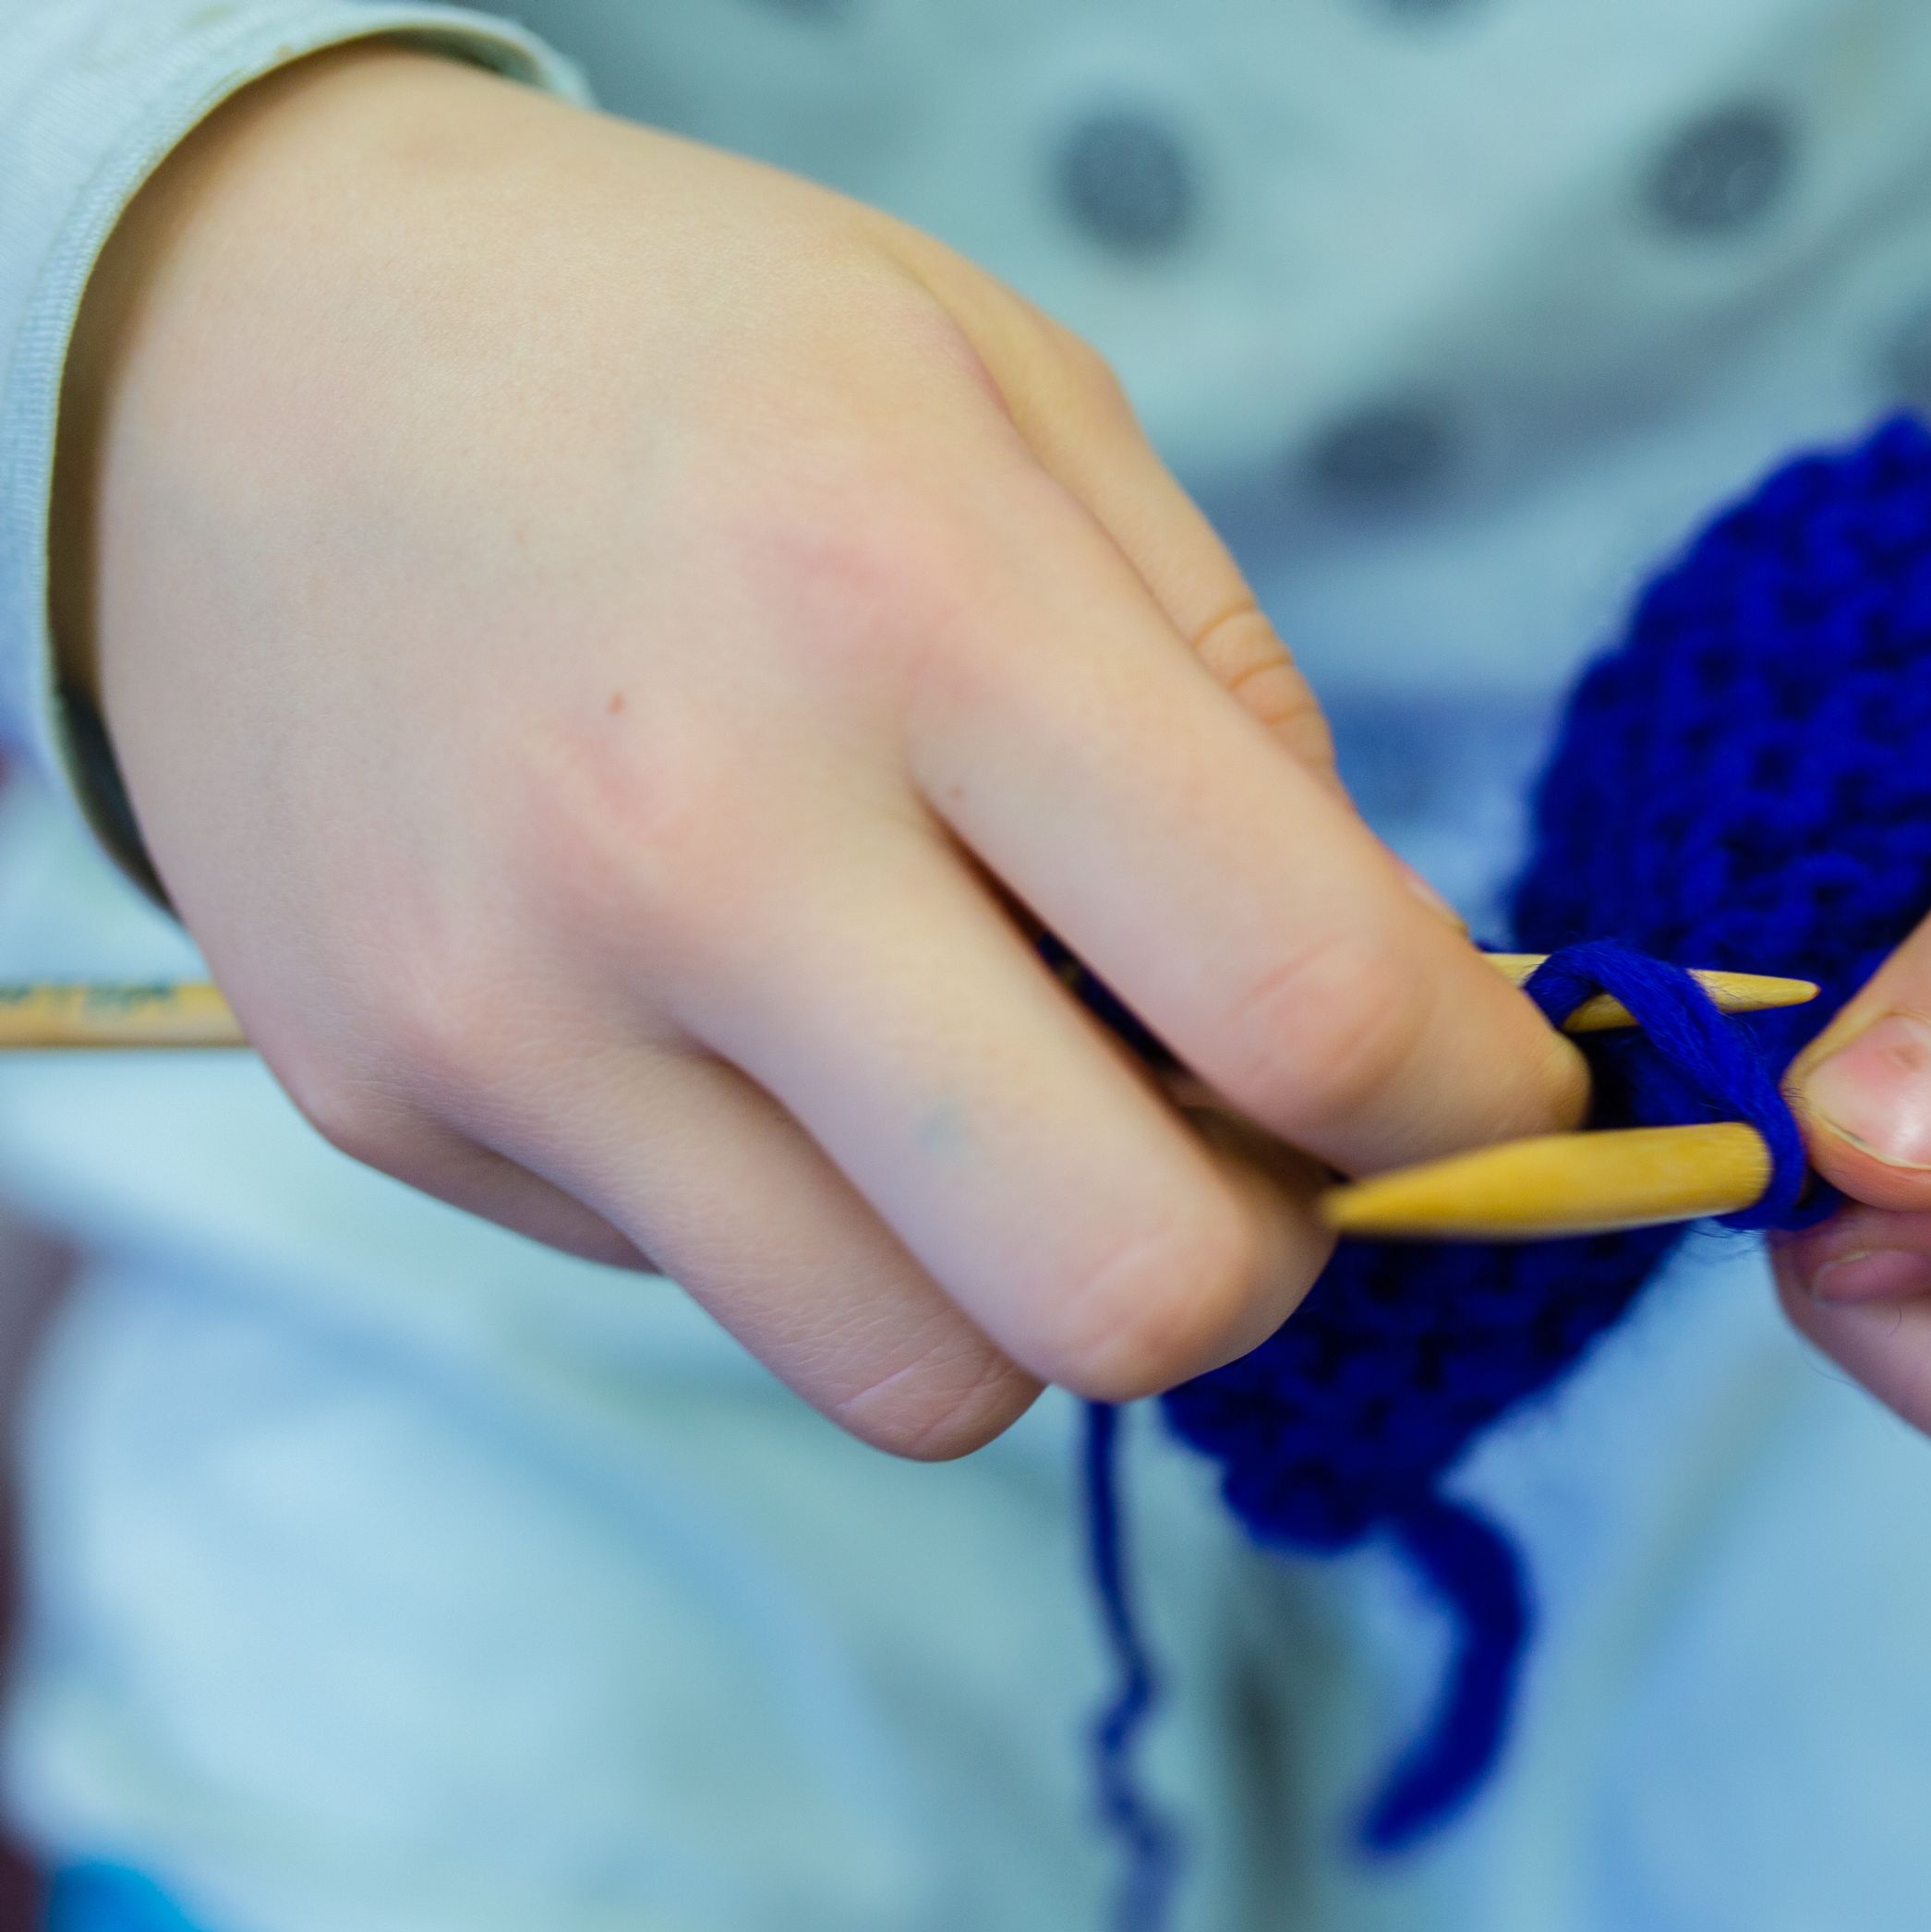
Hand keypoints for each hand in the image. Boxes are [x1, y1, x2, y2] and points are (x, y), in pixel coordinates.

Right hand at [52, 48, 1583, 1455]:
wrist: (225, 343)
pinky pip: (730, 1294)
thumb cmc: (692, 360)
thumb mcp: (1023, 407)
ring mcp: (514, 1010)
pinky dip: (833, 1222)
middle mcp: (697, 842)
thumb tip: (1393, 1015)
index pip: (1301, 997)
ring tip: (1023, 1092)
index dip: (1473, 1102)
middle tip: (1261, 1137)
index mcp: (910, 602)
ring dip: (1043, 1282)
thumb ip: (1239, 719)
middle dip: (1270, 1255)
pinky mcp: (395, 1108)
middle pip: (1126, 1289)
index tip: (1497, 1090)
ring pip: (926, 1379)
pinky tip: (787, 1038)